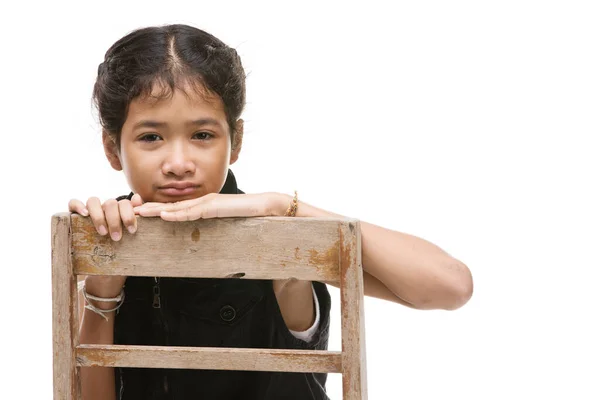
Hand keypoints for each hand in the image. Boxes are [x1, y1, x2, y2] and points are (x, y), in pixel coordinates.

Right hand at [69, 194, 143, 298]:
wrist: (105, 271)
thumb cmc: (121, 251)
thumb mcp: (129, 239)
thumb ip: (135, 219)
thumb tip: (137, 197)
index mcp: (120, 211)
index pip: (125, 203)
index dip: (129, 214)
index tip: (132, 230)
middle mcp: (105, 208)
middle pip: (111, 203)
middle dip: (115, 220)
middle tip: (117, 238)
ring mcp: (91, 210)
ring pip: (93, 201)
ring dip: (99, 216)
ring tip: (102, 233)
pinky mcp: (74, 215)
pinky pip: (73, 202)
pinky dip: (78, 206)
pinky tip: (84, 214)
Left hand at [133, 192, 285, 220]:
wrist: (268, 206)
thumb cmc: (250, 215)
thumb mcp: (228, 222)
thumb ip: (216, 224)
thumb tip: (207, 237)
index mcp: (205, 205)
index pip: (179, 208)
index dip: (160, 210)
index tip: (143, 214)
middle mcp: (204, 201)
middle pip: (173, 206)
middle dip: (152, 209)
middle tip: (132, 211)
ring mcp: (209, 202)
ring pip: (179, 207)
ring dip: (158, 210)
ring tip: (141, 213)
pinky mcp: (216, 206)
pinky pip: (194, 212)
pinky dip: (178, 214)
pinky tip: (165, 215)